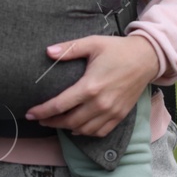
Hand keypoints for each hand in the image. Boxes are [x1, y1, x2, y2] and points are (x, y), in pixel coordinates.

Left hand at [25, 35, 159, 136]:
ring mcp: (111, 112)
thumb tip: (47, 52)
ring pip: (83, 130)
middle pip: (69, 121)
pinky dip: (86, 133)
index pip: (60, 105)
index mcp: (90, 86)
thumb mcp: (93, 43)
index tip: (29, 114)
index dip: (42, 112)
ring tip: (56, 122)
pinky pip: (100, 132)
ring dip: (67, 129)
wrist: (147, 58)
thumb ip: (69, 49)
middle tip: (40, 119)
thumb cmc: (118, 49)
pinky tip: (77, 128)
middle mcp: (100, 104)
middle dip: (51, 122)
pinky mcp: (120, 115)